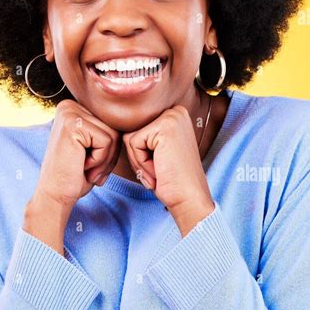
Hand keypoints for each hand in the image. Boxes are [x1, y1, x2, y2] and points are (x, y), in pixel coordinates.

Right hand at [35, 99, 121, 208]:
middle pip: (114, 127)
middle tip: (90, 169)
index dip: (109, 149)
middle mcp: (69, 105)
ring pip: (113, 134)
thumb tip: (130, 118)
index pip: (111, 124)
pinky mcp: (72, 125)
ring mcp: (69, 113)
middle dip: (109, 154)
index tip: (92, 163)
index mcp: (74, 108)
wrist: (55, 196)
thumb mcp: (93, 147)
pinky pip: (106, 141)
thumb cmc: (77, 174)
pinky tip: (81, 166)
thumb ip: (105, 129)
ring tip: (86, 168)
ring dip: (105, 159)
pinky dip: (99, 160)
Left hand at [122, 105, 214, 235]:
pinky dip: (141, 163)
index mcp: (175, 115)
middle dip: (138, 157)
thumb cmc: (171, 180)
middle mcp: (175, 111)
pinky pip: (134, 143)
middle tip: (157, 171)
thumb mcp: (157, 151)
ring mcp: (171, 117)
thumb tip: (120, 126)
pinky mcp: (165, 127)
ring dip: (138, 161)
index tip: (158, 167)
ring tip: (158, 171)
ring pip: (130, 138)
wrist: (188, 198)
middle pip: (132, 131)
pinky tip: (159, 170)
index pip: (138, 130)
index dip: (141, 153)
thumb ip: (144, 135)